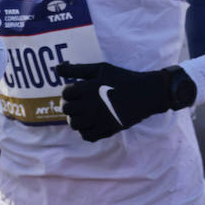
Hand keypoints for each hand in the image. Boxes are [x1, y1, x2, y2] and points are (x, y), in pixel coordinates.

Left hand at [56, 61, 170, 141]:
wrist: (147, 94)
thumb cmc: (122, 78)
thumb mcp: (100, 69)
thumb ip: (77, 69)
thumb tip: (56, 68)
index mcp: (89, 89)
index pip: (65, 93)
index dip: (68, 91)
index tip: (75, 90)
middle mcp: (92, 105)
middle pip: (67, 109)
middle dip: (69, 104)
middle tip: (76, 102)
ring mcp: (99, 119)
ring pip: (74, 124)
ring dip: (74, 118)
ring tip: (81, 113)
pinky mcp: (108, 130)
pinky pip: (87, 136)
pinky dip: (85, 131)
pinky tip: (90, 123)